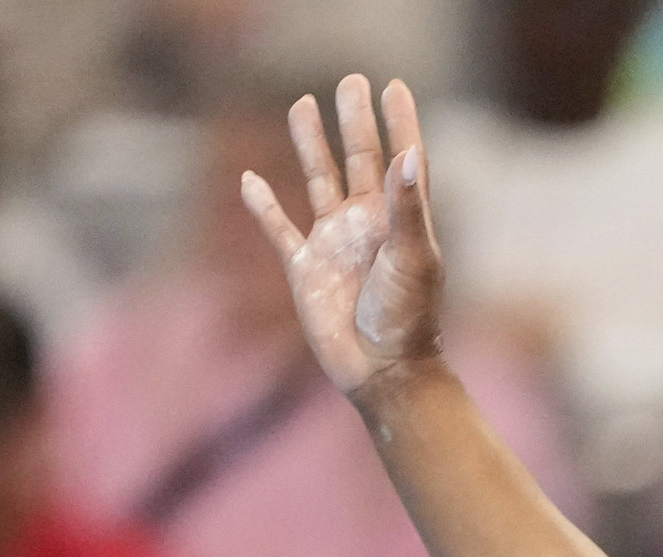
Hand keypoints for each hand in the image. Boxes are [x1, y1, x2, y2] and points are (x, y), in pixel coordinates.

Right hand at [240, 75, 443, 401]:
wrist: (381, 370)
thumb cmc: (408, 318)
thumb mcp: (413, 259)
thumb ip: (407, 207)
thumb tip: (409, 155)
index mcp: (399, 220)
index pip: (401, 160)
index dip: (399, 123)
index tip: (394, 87)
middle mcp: (367, 225)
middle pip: (358, 159)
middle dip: (353, 121)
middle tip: (350, 82)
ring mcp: (334, 243)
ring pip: (318, 181)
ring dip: (309, 144)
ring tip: (303, 104)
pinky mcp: (304, 268)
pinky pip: (279, 229)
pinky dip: (263, 206)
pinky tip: (249, 181)